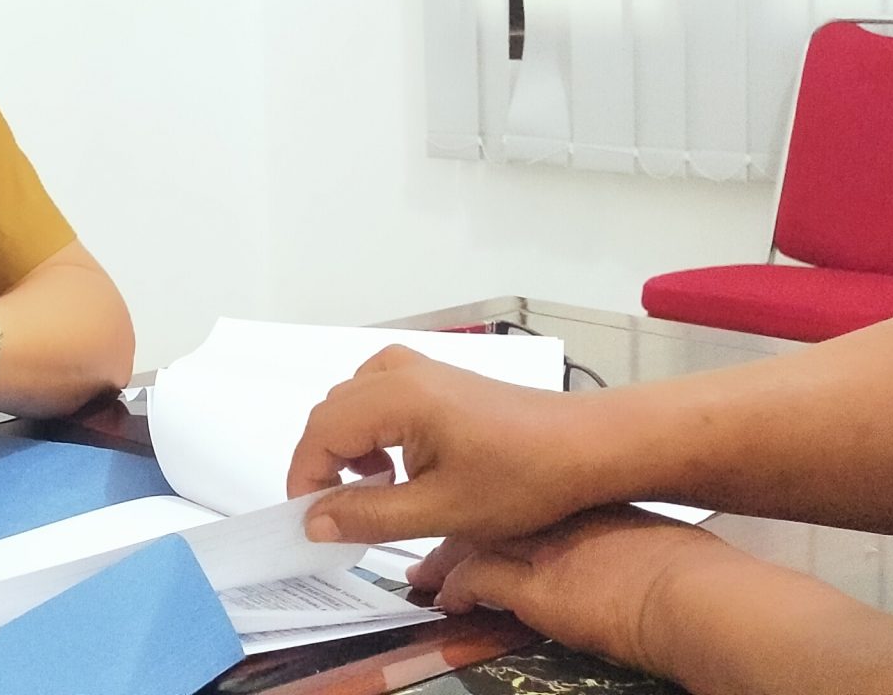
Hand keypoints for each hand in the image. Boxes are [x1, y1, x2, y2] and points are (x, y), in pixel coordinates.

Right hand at [286, 345, 611, 544]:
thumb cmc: (522, 479)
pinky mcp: (437, 379)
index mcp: (397, 398)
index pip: (320, 434)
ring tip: (376, 490)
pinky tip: (399, 462)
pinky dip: (370, 428)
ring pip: (350, 403)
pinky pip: (377, 394)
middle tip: (339, 515)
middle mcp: (400, 372)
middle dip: (323, 466)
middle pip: (329, 415)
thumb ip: (370, 516)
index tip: (311, 523)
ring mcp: (419, 370)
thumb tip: (312, 523)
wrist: (588, 447)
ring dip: (347, 447)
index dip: (305, 480)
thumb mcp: (441, 511)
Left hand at [417, 506, 766, 677]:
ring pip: (472, 542)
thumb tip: (629, 564)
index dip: (497, 515)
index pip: (526, 504)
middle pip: (489, 516)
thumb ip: (630, 548)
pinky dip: (456, 591)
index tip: (482, 525)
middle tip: (433, 548)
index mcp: (593, 507)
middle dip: (457, 533)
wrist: (702, 597)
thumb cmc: (700, 580)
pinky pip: (477, 581)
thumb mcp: (661, 547)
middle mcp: (561, 520)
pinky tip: (447, 602)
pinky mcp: (536, 587)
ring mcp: (545, 548)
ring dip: (444, 562)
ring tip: (424, 578)